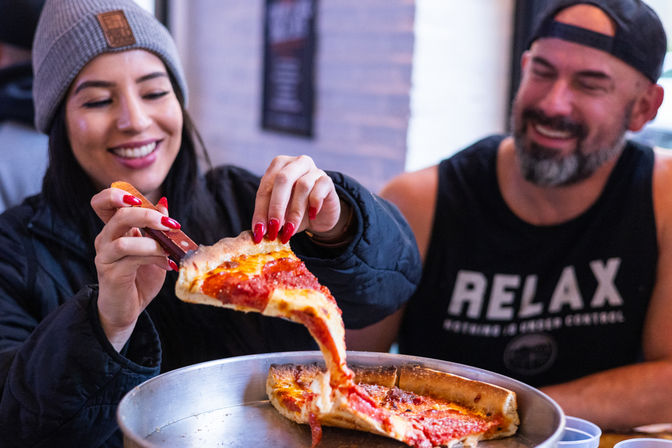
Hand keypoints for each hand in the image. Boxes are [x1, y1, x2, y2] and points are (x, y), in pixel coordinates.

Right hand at [90, 188, 176, 350]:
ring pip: (124, 241)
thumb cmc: (140, 277)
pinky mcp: (110, 274)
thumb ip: (157, 227)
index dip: (116, 194)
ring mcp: (105, 257)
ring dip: (153, 244)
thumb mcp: (154, 248)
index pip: (102, 202)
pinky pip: (131, 260)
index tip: (140, 199)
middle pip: (118, 215)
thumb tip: (163, 203)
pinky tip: (168, 265)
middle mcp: (105, 239)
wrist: (127, 308)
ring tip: (170, 251)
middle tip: (170, 224)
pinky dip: (154, 258)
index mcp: (114, 229)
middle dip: (147, 215)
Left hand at [252, 155, 348, 243]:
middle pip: (283, 179)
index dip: (261, 209)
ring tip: (290, 230)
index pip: (265, 186)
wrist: (321, 214)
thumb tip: (259, 231)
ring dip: (294, 211)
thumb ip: (269, 217)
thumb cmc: (295, 210)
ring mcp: (313, 170)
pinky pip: (320, 188)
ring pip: (303, 185)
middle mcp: (295, 163)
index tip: (259, 231)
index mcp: (278, 166)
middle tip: (273, 229)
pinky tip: (312, 215)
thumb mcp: (279, 214)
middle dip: (276, 206)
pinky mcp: (327, 180)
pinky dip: (314, 203)